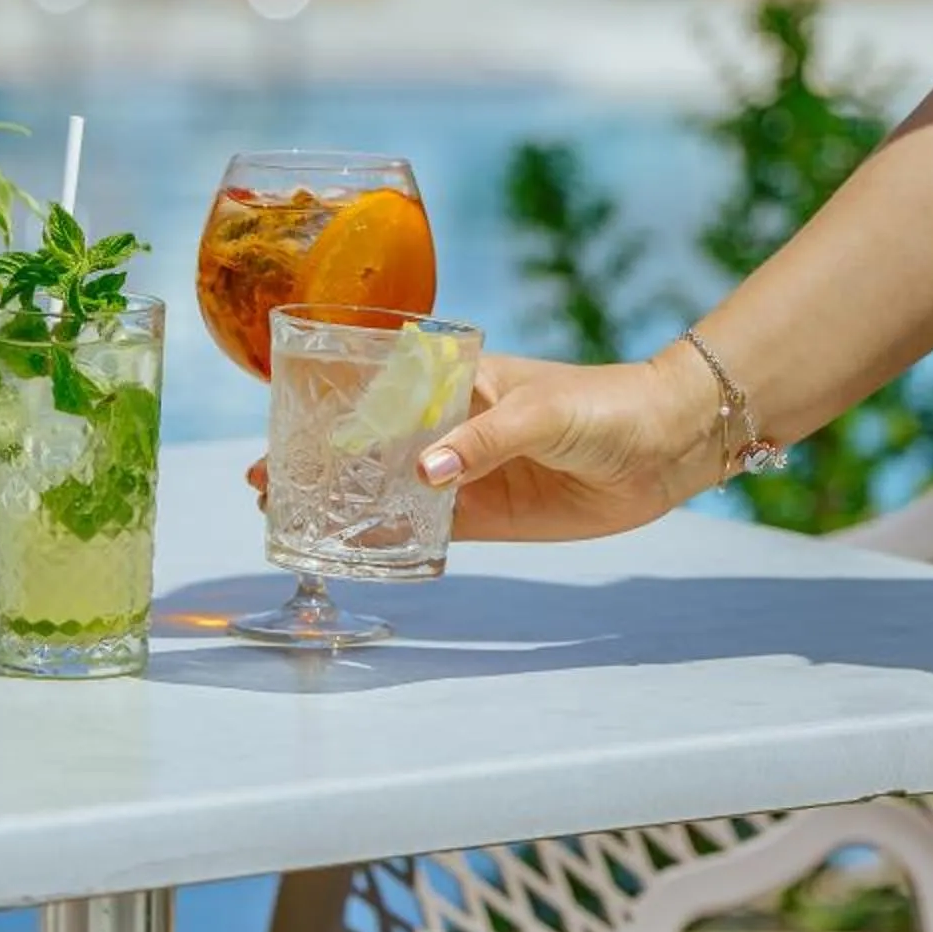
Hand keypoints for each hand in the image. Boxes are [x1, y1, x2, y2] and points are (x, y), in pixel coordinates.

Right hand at [244, 354, 717, 544]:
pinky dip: (394, 539)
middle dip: (321, 463)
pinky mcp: (491, 516)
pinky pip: (431, 530)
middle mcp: (453, 426)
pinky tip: (355, 550)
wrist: (665, 443)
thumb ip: (480, 441)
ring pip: (392, 490)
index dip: (327, 411)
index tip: (282, 430)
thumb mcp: (539, 411)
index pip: (377, 392)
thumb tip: (423, 476)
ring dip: (348, 504)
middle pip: (372, 445)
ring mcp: (469, 473)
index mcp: (457, 381)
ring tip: (293, 520)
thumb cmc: (603, 403)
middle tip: (267, 486)